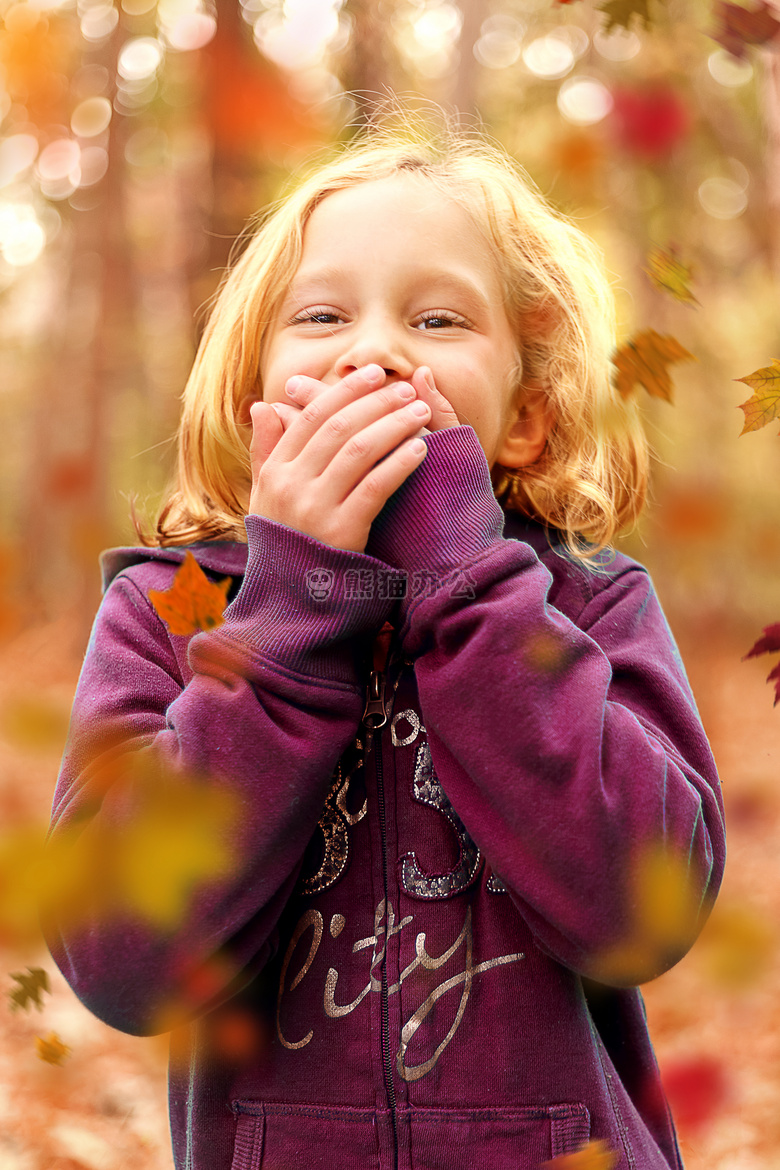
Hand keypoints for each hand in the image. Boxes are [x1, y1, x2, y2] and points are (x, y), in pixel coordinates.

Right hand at [248, 365, 436, 554]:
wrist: (290, 605)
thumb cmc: (286, 546)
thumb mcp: (266, 498)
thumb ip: (265, 451)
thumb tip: (263, 404)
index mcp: (275, 471)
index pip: (310, 416)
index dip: (344, 390)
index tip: (373, 373)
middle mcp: (291, 486)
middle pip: (337, 428)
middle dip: (375, 402)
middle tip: (404, 389)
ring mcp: (315, 510)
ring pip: (358, 451)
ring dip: (393, 426)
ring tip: (419, 413)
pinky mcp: (341, 534)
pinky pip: (375, 487)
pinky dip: (399, 464)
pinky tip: (421, 450)